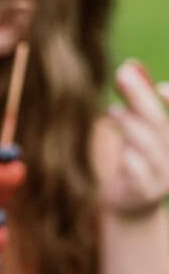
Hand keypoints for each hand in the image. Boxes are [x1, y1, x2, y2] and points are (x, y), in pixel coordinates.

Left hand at [103, 60, 168, 218]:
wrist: (127, 205)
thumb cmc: (133, 161)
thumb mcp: (136, 131)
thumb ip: (134, 104)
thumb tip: (129, 68)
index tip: (160, 87)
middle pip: (161, 124)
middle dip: (142, 98)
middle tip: (122, 76)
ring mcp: (162, 177)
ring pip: (150, 147)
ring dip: (131, 126)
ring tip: (113, 112)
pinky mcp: (144, 192)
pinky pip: (140, 174)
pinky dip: (132, 160)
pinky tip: (121, 150)